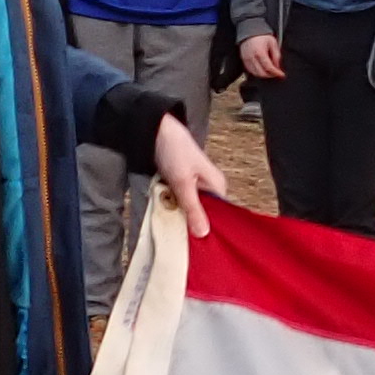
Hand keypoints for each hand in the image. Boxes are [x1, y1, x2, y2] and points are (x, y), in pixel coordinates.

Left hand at [153, 113, 231, 235]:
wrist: (155, 130)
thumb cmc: (174, 151)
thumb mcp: (183, 183)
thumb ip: (193, 208)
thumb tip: (204, 233)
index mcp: (217, 186)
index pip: (219, 216)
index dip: (208, 229)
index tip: (197, 244)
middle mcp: (209, 187)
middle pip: (204, 213)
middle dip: (191, 222)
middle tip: (180, 235)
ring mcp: (195, 185)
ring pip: (190, 208)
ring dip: (179, 213)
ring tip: (171, 223)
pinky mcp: (182, 183)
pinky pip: (180, 201)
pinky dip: (172, 205)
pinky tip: (166, 211)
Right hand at [239, 32, 283, 81]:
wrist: (250, 30)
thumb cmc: (262, 36)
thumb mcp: (273, 43)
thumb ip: (276, 55)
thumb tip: (277, 67)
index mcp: (260, 52)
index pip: (268, 67)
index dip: (276, 73)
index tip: (281, 74)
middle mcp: (252, 57)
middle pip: (261, 73)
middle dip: (270, 75)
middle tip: (276, 73)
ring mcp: (246, 60)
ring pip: (255, 74)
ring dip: (264, 75)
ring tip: (270, 72)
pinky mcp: (243, 60)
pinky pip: (250, 71)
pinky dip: (257, 73)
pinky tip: (262, 70)